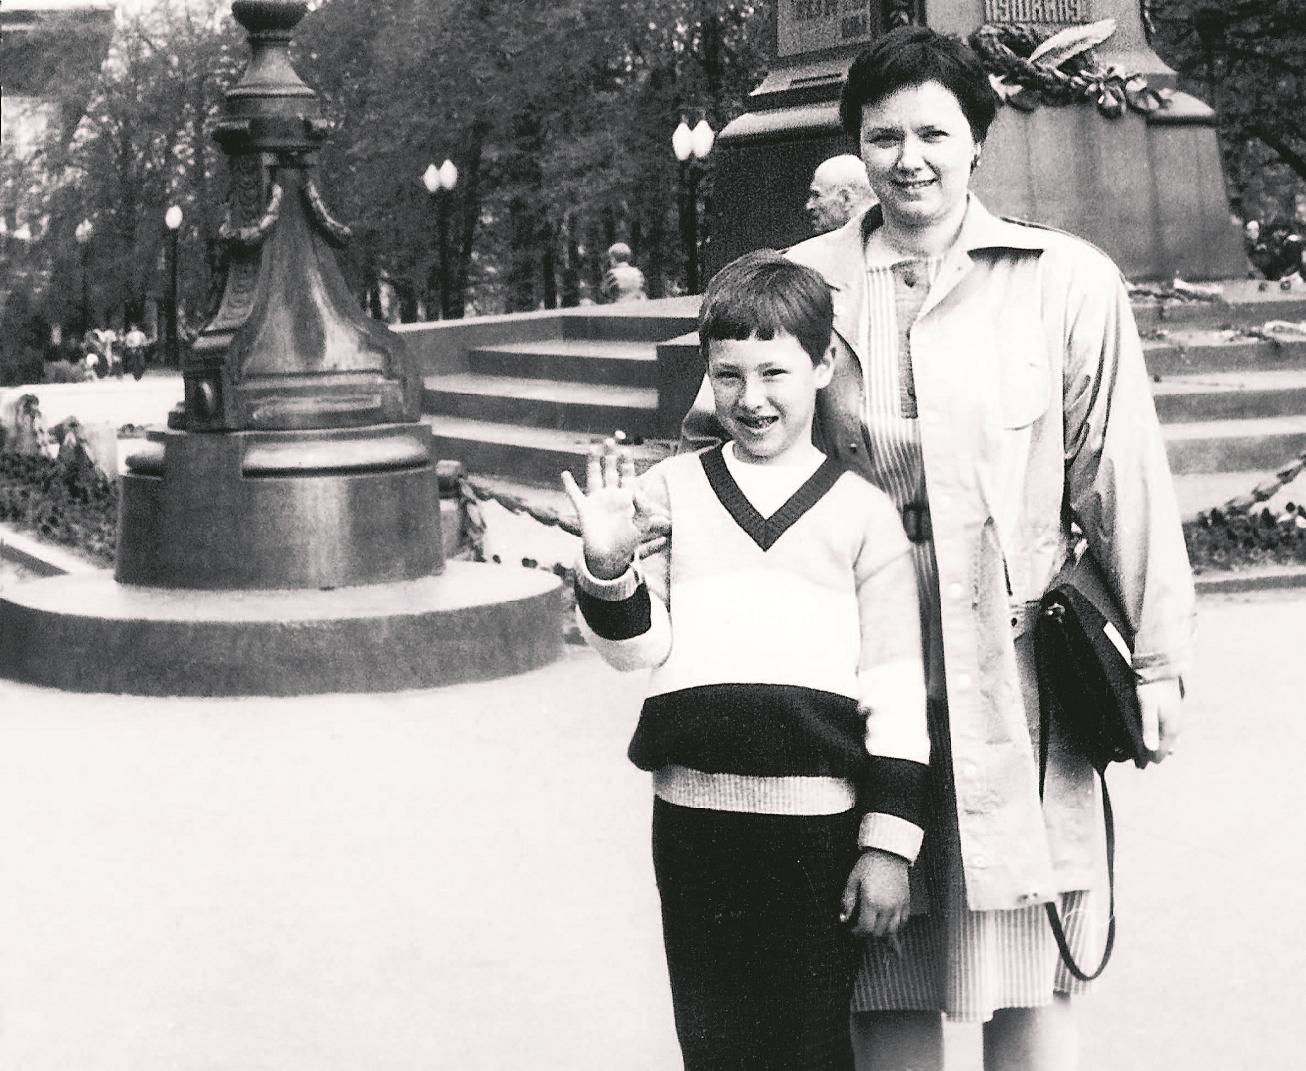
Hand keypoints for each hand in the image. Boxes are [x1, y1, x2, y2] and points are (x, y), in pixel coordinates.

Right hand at [561, 440, 668, 578]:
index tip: (627, 449)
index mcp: (627, 498)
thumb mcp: (641, 525)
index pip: (628, 475)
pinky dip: (569, 485)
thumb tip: (636, 490)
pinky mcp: (584, 509)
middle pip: (611, 470)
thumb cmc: (628, 543)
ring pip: (594, 476)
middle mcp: (611, 496)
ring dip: (593, 462)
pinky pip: (575, 495)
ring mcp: (597, 501)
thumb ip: (643, 507)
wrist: (610, 557)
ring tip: (593, 446)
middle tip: (611, 440)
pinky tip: (565, 473)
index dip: (627, 462)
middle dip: (611, 455)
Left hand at [840, 848, 909, 938]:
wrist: (889, 852)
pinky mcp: (906, 902)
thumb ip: (847, 901)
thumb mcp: (853, 880)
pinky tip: (888, 923)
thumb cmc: (869, 864)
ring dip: (882, 933)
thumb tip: (843, 918)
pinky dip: (896, 926)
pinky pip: (903, 921)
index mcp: (872, 901)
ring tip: (874, 927)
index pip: (865, 928)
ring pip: (892, 930)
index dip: (857, 932)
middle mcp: (887, 906)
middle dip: (868, 934)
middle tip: (861, 928)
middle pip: (879, 933)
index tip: (852, 929)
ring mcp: (899, 906)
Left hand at [1138, 676, 1182, 761]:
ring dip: (1156, 746)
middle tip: (1137, 760)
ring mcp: (1176, 720)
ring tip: (1143, 750)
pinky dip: (1160, 737)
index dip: (1149, 760)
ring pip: (1168, 740)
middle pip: (1165, 748)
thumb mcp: (1147, 707)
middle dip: (1152, 754)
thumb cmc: (1151, 688)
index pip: (1161, 752)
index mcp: (1171, 729)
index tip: (1137, 765)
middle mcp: (1176, 727)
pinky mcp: (1173, 714)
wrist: (1160, 669)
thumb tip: (1151, 749)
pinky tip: (1153, 736)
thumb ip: (1149, 728)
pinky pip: (1168, 732)